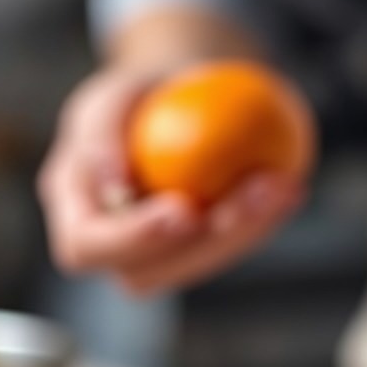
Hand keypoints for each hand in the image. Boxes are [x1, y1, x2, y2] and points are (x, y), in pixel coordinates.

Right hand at [38, 67, 306, 295]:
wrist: (179, 102)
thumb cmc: (139, 96)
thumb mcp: (113, 92)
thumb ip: (102, 130)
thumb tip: (117, 188)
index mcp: (77, 216)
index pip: (87, 246)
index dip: (131, 239)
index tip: (183, 208)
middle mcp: (114, 251)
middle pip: (145, 274)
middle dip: (197, 248)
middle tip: (243, 203)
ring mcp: (161, 259)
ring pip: (196, 266)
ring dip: (241, 232)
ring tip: (277, 186)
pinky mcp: (203, 252)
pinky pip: (230, 246)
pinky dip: (263, 218)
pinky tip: (288, 186)